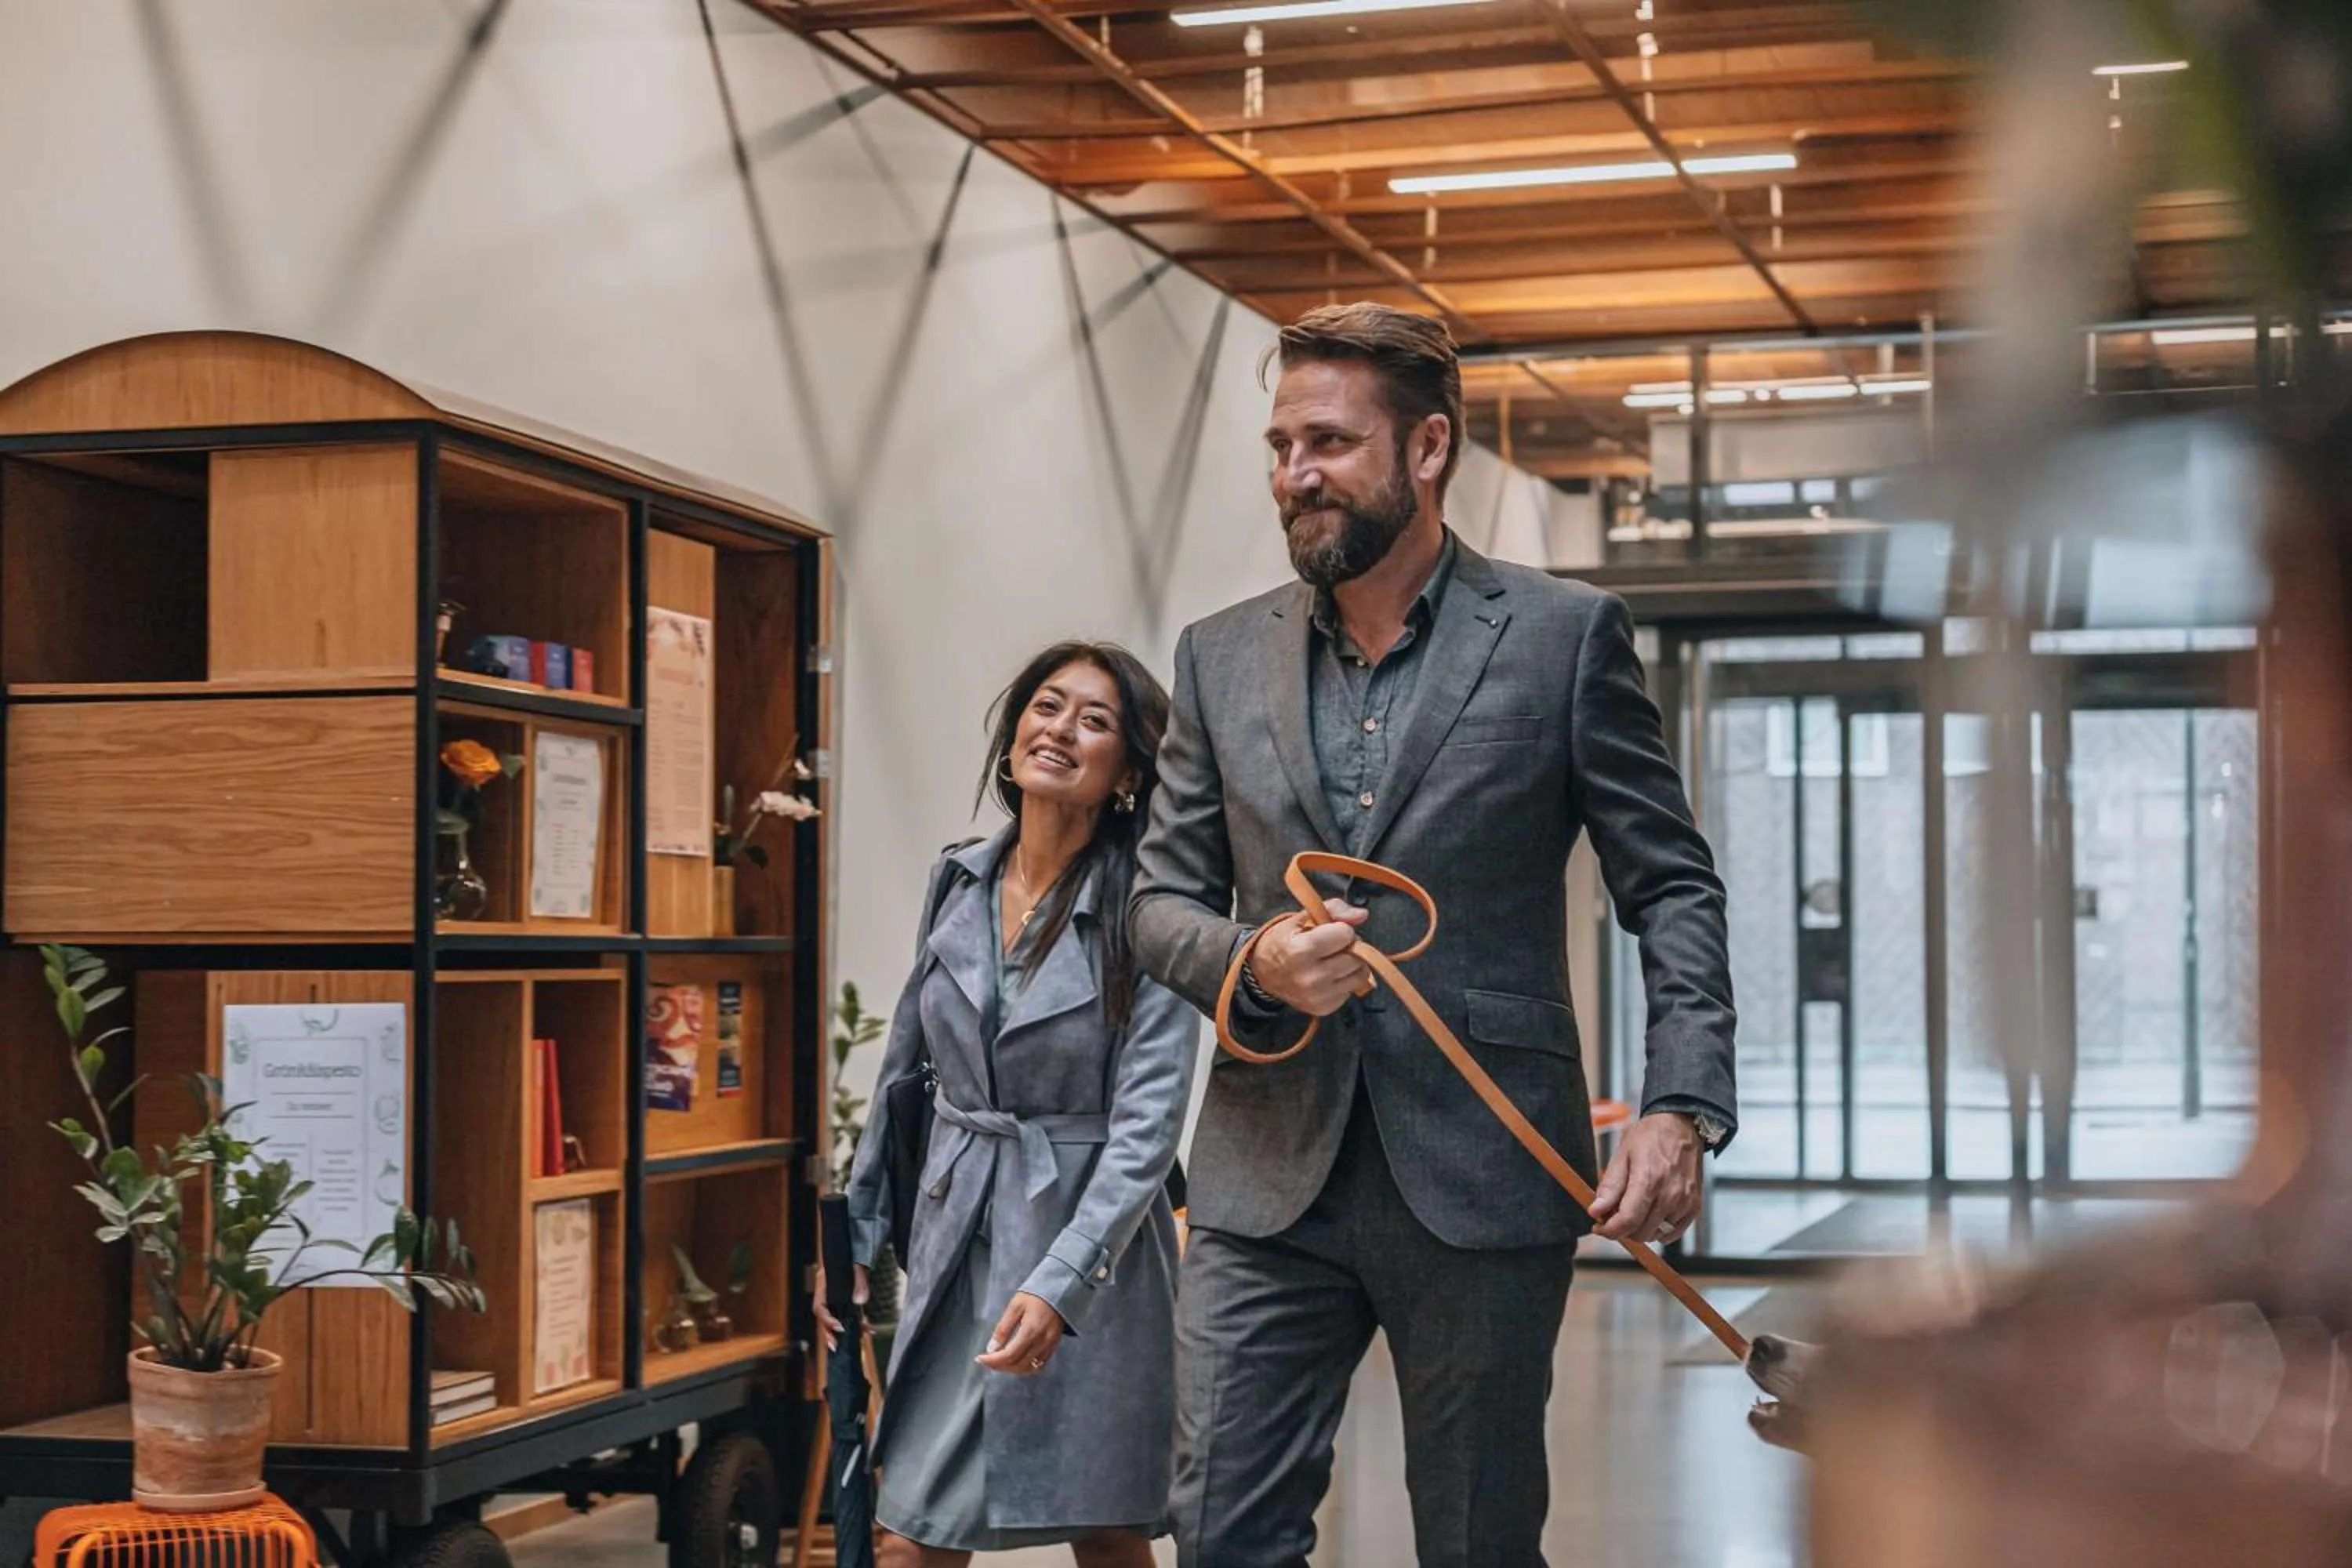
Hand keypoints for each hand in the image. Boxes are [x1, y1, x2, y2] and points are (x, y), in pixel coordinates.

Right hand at [812, 1263, 867, 1351]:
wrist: (856, 1250)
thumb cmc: (851, 1256)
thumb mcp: (856, 1266)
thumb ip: (859, 1282)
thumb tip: (860, 1300)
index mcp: (823, 1285)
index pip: (819, 1307)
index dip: (827, 1320)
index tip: (839, 1327)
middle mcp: (826, 1294)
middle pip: (823, 1318)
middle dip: (828, 1333)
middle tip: (835, 1346)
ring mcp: (835, 1298)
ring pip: (835, 1319)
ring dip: (843, 1331)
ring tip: (852, 1342)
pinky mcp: (846, 1300)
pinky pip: (848, 1314)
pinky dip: (857, 1322)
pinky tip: (867, 1328)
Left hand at [975, 1291, 1064, 1375]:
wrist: (1059, 1291)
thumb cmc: (1035, 1296)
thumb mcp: (1015, 1306)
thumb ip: (1003, 1328)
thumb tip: (991, 1349)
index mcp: (1030, 1330)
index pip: (1009, 1355)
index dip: (992, 1361)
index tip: (980, 1358)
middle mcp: (1041, 1342)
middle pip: (1017, 1364)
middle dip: (999, 1366)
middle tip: (987, 1360)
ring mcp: (1049, 1346)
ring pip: (1028, 1368)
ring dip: (1011, 1369)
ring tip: (999, 1362)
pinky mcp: (1053, 1347)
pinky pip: (1039, 1366)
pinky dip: (1025, 1367)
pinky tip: (1016, 1362)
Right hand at [1248, 900, 1370, 1016]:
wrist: (1263, 974)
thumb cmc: (1283, 942)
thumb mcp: (1301, 918)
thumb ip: (1334, 910)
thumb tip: (1361, 915)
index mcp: (1302, 950)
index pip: (1346, 934)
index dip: (1340, 929)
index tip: (1329, 932)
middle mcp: (1310, 977)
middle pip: (1356, 956)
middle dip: (1349, 947)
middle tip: (1332, 946)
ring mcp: (1317, 996)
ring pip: (1360, 974)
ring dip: (1352, 964)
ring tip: (1333, 960)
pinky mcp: (1323, 1008)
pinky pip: (1351, 989)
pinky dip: (1345, 980)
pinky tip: (1329, 975)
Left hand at [1589, 1113, 1701, 1244]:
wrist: (1681, 1125)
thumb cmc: (1651, 1136)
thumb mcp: (1622, 1155)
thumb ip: (1610, 1186)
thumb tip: (1596, 1211)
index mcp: (1649, 1180)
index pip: (1627, 1221)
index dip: (1609, 1230)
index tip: (1599, 1227)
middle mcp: (1670, 1194)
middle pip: (1640, 1232)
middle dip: (1622, 1228)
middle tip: (1615, 1213)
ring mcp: (1685, 1202)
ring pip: (1655, 1235)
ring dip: (1640, 1229)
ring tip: (1634, 1209)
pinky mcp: (1694, 1206)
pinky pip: (1673, 1233)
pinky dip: (1659, 1230)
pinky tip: (1651, 1214)